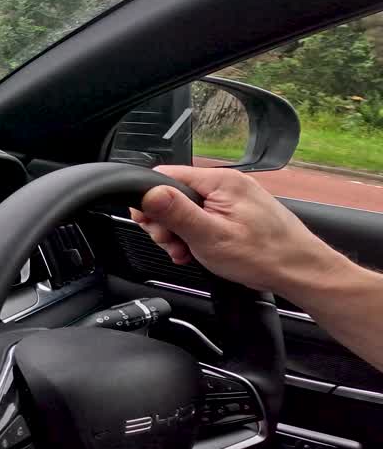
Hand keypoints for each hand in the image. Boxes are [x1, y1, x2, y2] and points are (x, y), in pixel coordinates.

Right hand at [131, 165, 348, 295]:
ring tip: (187, 252)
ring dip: (180, 232)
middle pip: (175, 194)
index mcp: (220, 181)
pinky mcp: (237, 211)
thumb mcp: (210, 236)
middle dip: (166, 222)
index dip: (150, 202)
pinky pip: (204, 216)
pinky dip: (196, 234)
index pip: (166, 176)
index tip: (149, 225)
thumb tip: (147, 191)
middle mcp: (227, 183)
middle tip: (172, 245)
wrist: (301, 272)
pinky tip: (198, 251)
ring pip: (188, 208)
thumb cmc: (264, 256)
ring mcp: (233, 197)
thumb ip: (177, 212)